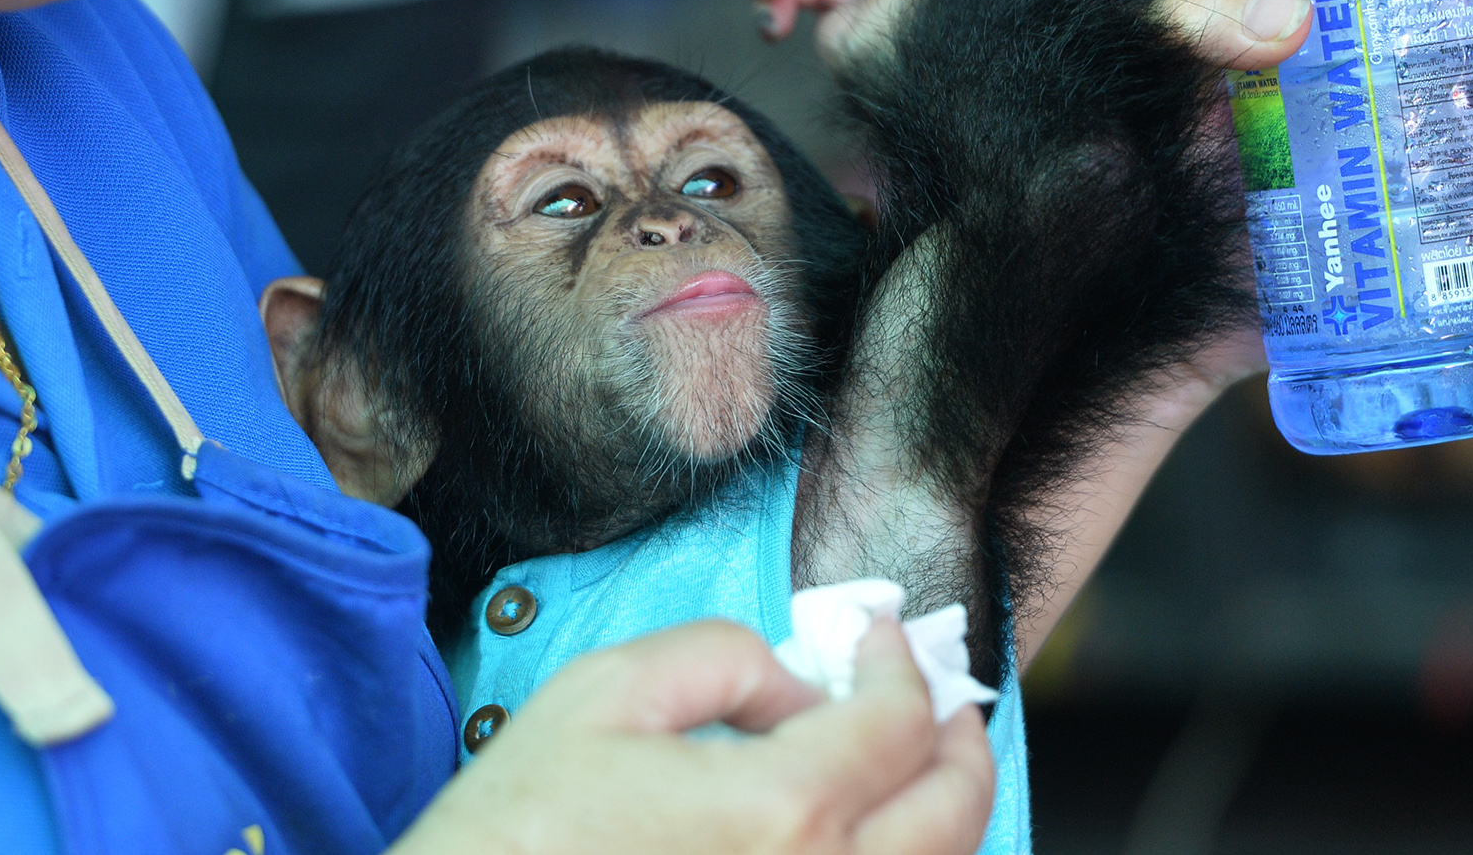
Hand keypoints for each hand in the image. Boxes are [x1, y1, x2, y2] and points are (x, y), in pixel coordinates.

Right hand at [392, 618, 993, 854]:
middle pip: (951, 816)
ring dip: (941, 816)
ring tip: (918, 771)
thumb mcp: (601, 697)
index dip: (902, 665)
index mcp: (778, 814)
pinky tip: (864, 837)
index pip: (897, 725)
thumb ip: (721, 659)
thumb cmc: (511, 838)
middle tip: (946, 705)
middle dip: (961, 744)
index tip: (882, 638)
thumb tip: (796, 687)